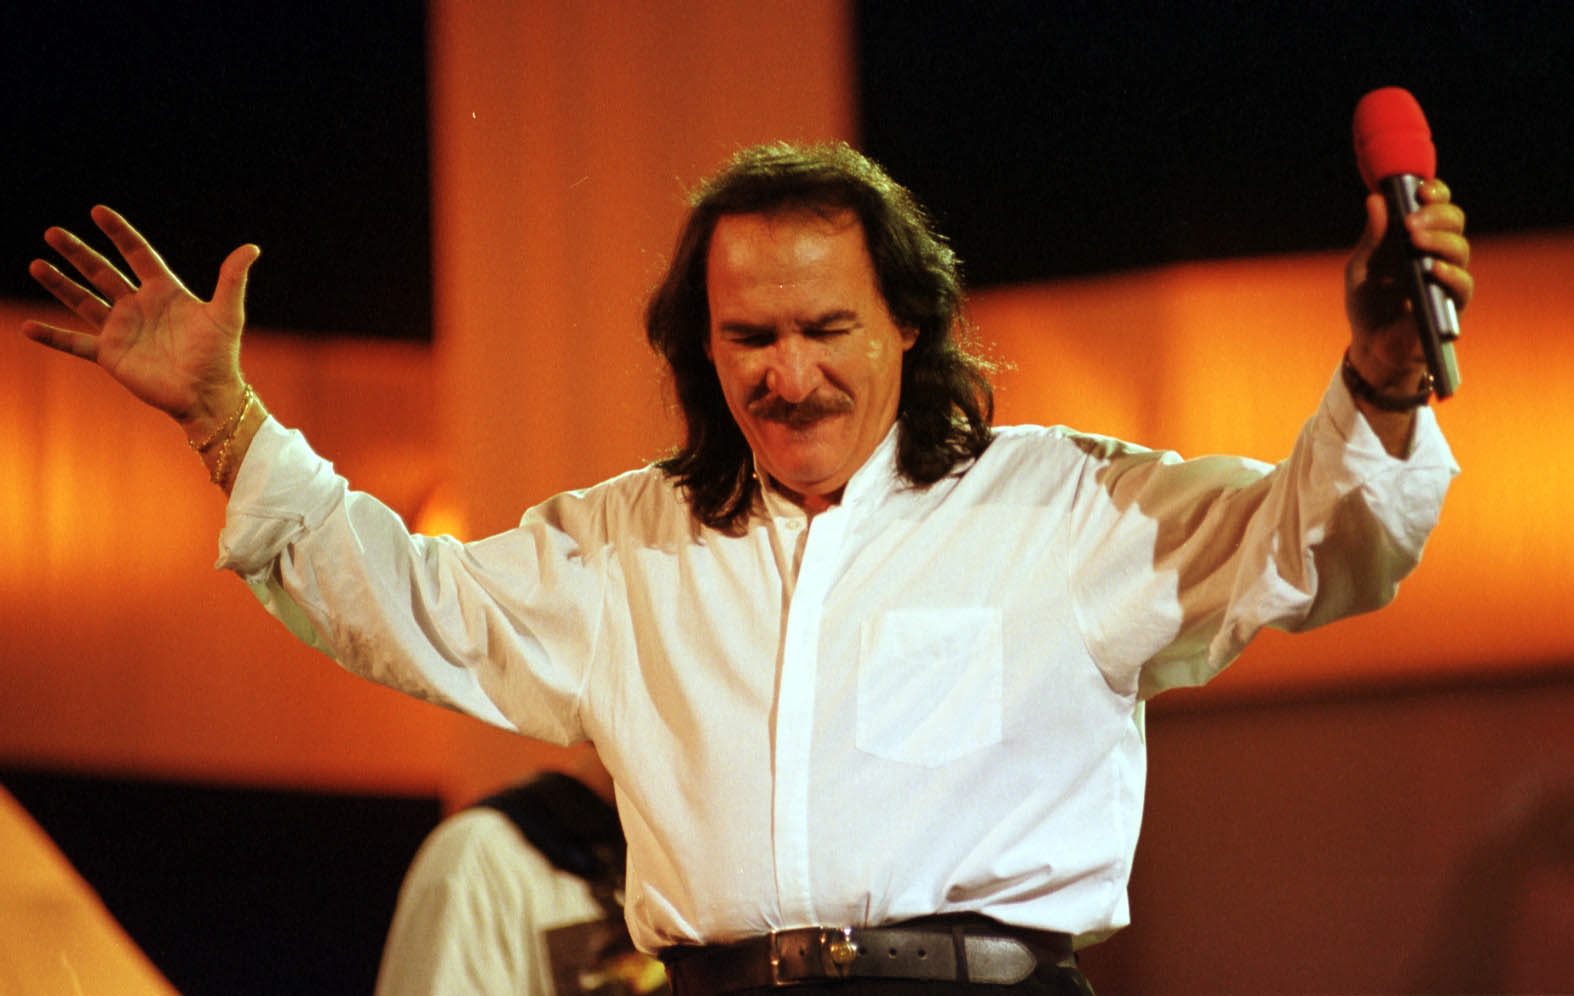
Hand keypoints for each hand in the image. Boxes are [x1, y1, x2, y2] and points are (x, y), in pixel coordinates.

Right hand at [22, 205, 260, 439]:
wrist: (207, 395)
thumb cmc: (219, 354)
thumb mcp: (226, 313)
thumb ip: (233, 279)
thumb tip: (252, 247)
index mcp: (164, 291)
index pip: (137, 254)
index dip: (119, 233)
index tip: (98, 211)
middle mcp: (138, 307)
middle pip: (102, 272)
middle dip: (78, 253)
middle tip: (52, 232)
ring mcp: (122, 330)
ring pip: (83, 301)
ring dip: (59, 285)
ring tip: (36, 264)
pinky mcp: (111, 355)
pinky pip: (75, 344)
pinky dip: (52, 337)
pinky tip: (27, 328)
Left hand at [1344, 178, 1473, 391]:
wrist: (1371, 347)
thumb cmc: (1368, 304)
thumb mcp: (1361, 269)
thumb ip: (1372, 238)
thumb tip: (1376, 199)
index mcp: (1416, 238)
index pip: (1437, 206)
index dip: (1436, 193)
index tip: (1422, 190)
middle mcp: (1437, 253)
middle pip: (1454, 221)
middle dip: (1436, 214)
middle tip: (1411, 220)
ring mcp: (1448, 277)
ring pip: (1460, 248)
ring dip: (1439, 240)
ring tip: (1415, 239)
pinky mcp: (1452, 304)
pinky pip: (1462, 284)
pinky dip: (1449, 273)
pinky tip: (1433, 268)